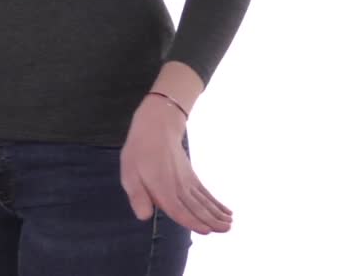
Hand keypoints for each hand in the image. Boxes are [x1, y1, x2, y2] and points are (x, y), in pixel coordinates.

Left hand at [119, 95, 232, 234]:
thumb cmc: (139, 152)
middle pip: (196, 207)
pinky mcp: (191, 177)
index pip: (178, 209)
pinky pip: (205, 193)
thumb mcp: (129, 174)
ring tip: (230, 224)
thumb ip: (137, 196)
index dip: (191, 221)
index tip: (206, 231)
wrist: (156, 128)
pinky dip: (216, 203)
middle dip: (211, 221)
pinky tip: (227, 211)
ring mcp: (187, 182)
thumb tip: (144, 217)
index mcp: (162, 188)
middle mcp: (178, 187)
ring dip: (217, 213)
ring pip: (204, 201)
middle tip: (226, 229)